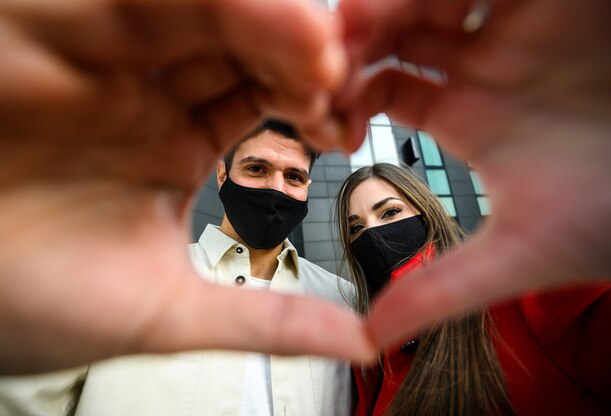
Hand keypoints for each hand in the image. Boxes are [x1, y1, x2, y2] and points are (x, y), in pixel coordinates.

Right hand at [0, 0, 373, 373]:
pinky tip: (236, 11)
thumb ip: (266, 321)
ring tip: (311, 37)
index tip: (342, 119)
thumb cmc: (32, 302)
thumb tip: (360, 341)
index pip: (260, 96)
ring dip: (250, 17)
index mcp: (175, 141)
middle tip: (334, 63)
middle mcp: (141, 91)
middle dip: (290, 46)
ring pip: (184, 10)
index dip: (305, 97)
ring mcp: (91, 56)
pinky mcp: (29, 31)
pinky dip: (166, 2)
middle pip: (233, 40)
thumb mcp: (166, 312)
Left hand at [336, 0, 610, 346]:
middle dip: (351, 43)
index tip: (314, 111)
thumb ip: (441, 291)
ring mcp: (517, 29)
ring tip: (350, 25)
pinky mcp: (558, 2)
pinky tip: (410, 7)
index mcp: (466, 115)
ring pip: (428, 0)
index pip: (380, 87)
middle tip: (317, 60)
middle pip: (393, 34)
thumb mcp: (518, 254)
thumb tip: (369, 341)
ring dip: (384, 10)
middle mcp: (484, 67)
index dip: (340, 94)